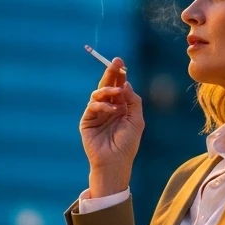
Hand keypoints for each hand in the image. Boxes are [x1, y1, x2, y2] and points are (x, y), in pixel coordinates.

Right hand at [80, 56, 143, 183]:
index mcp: (121, 107)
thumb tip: (125, 83)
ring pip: (98, 93)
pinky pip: (92, 106)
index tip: (121, 62)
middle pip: (108, 86)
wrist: (115, 162)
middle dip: (111, 73)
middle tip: (115, 62)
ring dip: (108, 89)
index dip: (120, 74)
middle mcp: (108, 108)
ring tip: (117, 92)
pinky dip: (102, 105)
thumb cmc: (128, 143)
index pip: (119, 86)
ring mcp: (97, 114)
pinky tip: (112, 109)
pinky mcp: (87, 121)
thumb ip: (133, 100)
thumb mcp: (137, 119)